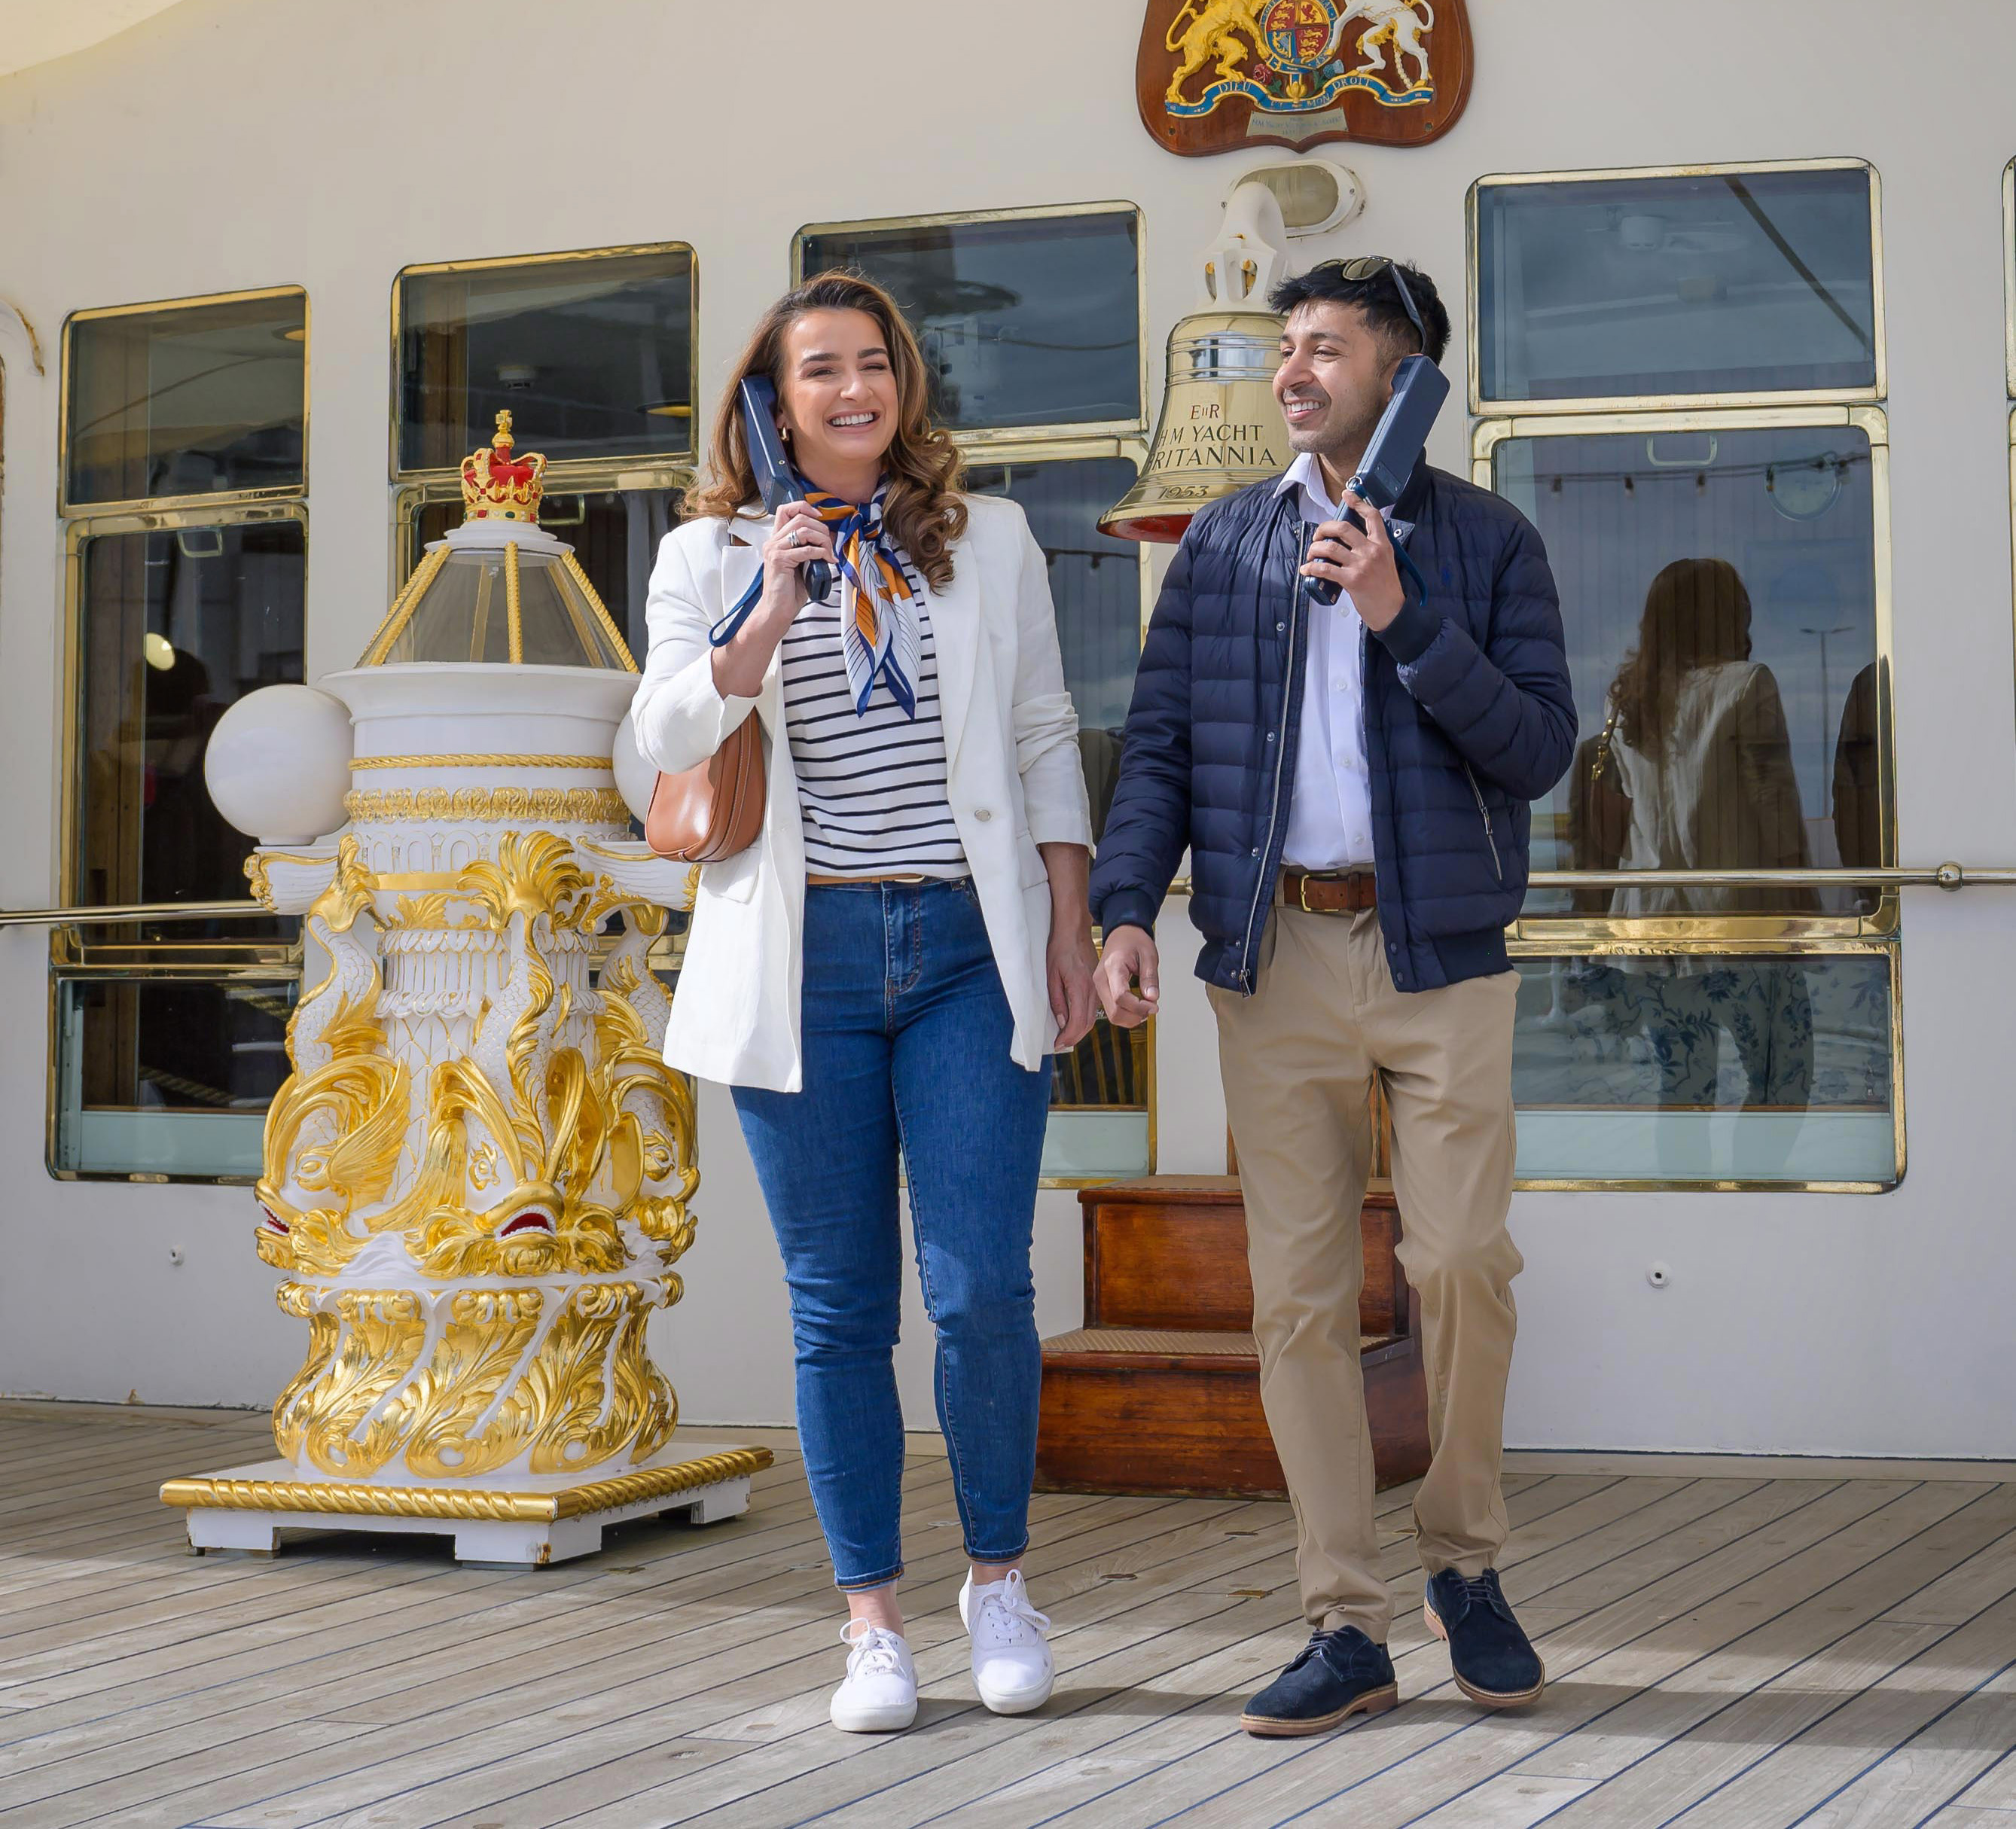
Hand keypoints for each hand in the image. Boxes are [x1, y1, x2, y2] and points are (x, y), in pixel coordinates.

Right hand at [714, 502, 837, 696]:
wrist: (777, 611)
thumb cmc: (790, 591)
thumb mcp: (802, 564)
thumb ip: (809, 549)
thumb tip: (828, 540)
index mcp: (776, 539)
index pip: (785, 509)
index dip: (804, 507)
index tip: (820, 517)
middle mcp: (773, 541)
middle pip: (799, 518)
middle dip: (821, 529)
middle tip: (831, 545)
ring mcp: (774, 550)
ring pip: (803, 530)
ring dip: (823, 540)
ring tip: (829, 555)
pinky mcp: (779, 560)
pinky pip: (805, 550)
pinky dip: (821, 553)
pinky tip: (828, 562)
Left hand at [1047, 920, 1097, 1052]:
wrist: (1074, 933)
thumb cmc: (1060, 950)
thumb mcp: (1051, 976)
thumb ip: (1057, 1001)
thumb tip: (1061, 1022)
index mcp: (1080, 987)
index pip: (1078, 1021)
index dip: (1068, 1037)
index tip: (1058, 1044)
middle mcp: (1093, 990)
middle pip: (1087, 1024)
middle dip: (1073, 1038)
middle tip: (1060, 1044)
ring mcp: (1098, 989)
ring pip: (1092, 1018)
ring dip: (1079, 1030)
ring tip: (1065, 1036)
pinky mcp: (1098, 987)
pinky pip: (1093, 1009)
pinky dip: (1085, 1020)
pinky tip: (1074, 1022)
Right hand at [1094, 924, 1159, 1028]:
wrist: (1121, 933)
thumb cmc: (1133, 940)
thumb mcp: (1149, 954)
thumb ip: (1150, 977)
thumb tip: (1152, 998)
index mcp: (1112, 967)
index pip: (1121, 997)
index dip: (1138, 1007)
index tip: (1154, 1006)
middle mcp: (1101, 979)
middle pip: (1114, 1012)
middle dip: (1135, 1016)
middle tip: (1152, 1008)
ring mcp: (1099, 986)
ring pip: (1112, 1015)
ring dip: (1131, 1017)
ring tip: (1146, 1007)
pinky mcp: (1102, 990)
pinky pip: (1112, 1010)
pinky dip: (1126, 1013)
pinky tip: (1137, 1007)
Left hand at [1301, 489, 1403, 629]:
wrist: (1392, 611)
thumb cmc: (1387, 588)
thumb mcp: (1386, 561)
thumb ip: (1371, 548)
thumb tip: (1347, 542)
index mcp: (1382, 544)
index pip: (1372, 516)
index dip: (1358, 502)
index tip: (1347, 495)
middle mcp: (1372, 551)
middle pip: (1343, 527)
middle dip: (1324, 528)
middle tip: (1318, 535)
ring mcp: (1362, 564)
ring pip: (1330, 547)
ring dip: (1315, 548)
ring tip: (1312, 553)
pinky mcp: (1352, 580)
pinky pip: (1325, 569)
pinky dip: (1311, 568)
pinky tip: (1307, 569)